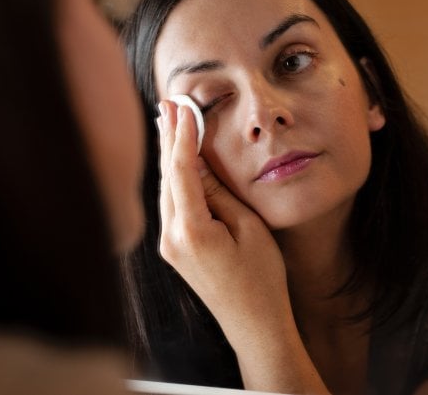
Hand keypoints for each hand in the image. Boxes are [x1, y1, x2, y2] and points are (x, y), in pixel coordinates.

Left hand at [155, 101, 329, 393]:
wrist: (253, 325)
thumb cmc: (261, 279)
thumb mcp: (249, 228)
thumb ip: (219, 194)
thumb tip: (198, 163)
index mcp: (191, 231)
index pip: (182, 170)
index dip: (182, 135)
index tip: (183, 106)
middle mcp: (172, 238)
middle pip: (167, 176)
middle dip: (169, 138)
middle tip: (168, 103)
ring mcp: (170, 246)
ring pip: (166, 189)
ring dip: (169, 155)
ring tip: (169, 122)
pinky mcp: (175, 250)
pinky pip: (171, 204)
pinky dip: (173, 178)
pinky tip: (176, 162)